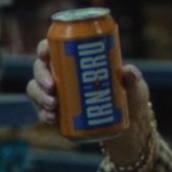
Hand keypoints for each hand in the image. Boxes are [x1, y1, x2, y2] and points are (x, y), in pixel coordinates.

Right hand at [25, 39, 154, 168]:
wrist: (129, 123)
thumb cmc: (130, 96)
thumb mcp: (134, 86)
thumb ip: (133, 78)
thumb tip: (128, 71)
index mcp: (76, 58)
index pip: (54, 47)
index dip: (44, 48)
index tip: (45, 54)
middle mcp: (63, 73)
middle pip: (41, 68)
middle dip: (41, 76)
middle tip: (52, 86)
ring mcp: (58, 93)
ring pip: (37, 89)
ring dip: (39, 96)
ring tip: (53, 105)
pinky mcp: (59, 113)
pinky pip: (43, 112)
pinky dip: (44, 114)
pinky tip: (51, 118)